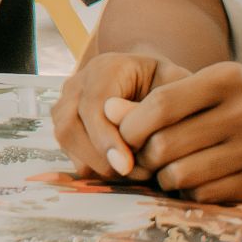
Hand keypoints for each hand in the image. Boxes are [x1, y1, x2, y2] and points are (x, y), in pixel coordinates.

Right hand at [52, 51, 190, 180]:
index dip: (105, 137)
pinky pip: (70, 152)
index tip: (126, 164)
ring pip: (66, 141)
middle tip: (131, 173)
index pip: (92, 105)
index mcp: (104, 68)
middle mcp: (77, 84)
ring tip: (131, 171)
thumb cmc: (168, 84)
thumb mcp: (175, 87)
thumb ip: (159, 109)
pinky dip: (93, 166)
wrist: (152, 80)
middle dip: (98, 156)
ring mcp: (65, 104)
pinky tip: (121, 167)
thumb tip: (134, 142)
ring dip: (95, 163)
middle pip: (69, 126)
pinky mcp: (65, 124)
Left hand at [109, 62, 241, 201]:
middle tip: (143, 159)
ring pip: (181, 175)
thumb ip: (162, 98)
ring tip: (168, 171)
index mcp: (226, 79)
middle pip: (165, 145)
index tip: (125, 136)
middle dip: (143, 158)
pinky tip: (195, 182)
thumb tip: (106, 110)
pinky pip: (208, 194)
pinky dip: (190, 192)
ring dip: (164, 178)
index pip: (159, 105)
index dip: (131, 127)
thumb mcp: (215, 86)